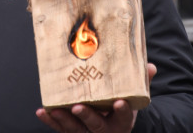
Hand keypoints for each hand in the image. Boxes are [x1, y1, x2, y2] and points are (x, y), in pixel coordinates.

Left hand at [35, 63, 156, 132]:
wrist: (114, 127)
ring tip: (55, 110)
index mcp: (122, 121)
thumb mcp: (133, 98)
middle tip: (78, 107)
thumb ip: (141, 83)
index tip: (119, 102)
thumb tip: (150, 67)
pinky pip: (61, 129)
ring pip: (76, 130)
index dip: (122, 111)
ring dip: (64, 120)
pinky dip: (51, 122)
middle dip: (87, 117)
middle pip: (96, 125)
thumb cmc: (120, 107)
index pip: (123, 117)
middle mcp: (105, 130)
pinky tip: (42, 112)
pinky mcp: (74, 132)